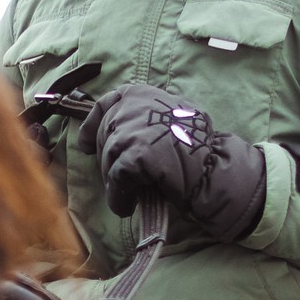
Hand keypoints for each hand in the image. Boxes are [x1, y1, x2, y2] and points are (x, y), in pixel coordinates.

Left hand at [78, 83, 266, 241]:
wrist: (214, 169)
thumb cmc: (195, 148)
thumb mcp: (170, 117)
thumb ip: (143, 118)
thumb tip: (112, 134)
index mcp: (141, 94)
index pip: (106, 104)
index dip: (92, 125)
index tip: (85, 145)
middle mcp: (133, 106)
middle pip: (105, 137)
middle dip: (108, 161)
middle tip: (120, 181)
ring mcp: (133, 129)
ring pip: (109, 159)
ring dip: (115, 182)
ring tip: (128, 196)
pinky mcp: (134, 154)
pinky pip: (116, 178)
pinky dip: (119, 196)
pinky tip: (127, 206)